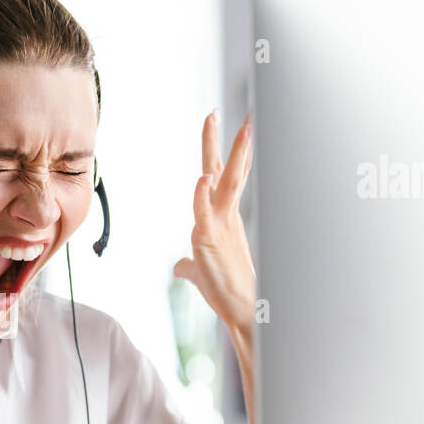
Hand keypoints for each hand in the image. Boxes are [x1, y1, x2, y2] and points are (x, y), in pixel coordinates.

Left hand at [172, 110, 256, 343]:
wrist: (244, 310)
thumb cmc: (226, 290)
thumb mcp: (201, 271)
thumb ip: (189, 264)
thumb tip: (180, 267)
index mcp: (222, 216)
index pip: (224, 176)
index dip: (223, 150)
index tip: (219, 122)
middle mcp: (224, 215)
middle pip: (226, 170)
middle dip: (225, 141)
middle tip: (225, 113)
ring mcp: (220, 224)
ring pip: (225, 182)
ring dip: (231, 154)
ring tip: (236, 127)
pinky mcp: (210, 240)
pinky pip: (204, 213)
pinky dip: (201, 196)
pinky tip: (201, 180)